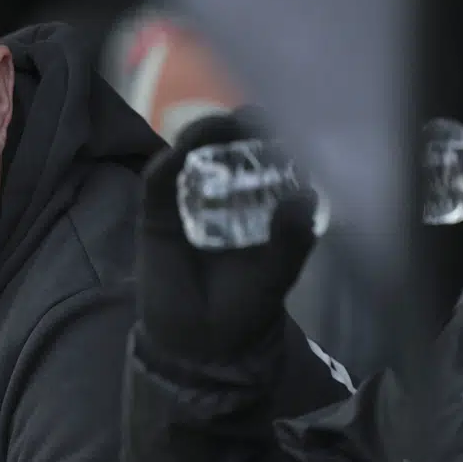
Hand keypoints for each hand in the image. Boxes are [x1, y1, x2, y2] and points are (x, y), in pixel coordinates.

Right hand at [137, 110, 318, 364]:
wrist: (203, 346)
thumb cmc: (245, 306)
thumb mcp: (279, 272)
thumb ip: (292, 237)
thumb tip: (306, 195)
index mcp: (256, 205)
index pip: (262, 161)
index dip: (271, 137)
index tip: (287, 120)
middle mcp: (221, 197)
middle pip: (224, 149)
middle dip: (236, 128)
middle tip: (252, 115)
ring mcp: (185, 203)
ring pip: (189, 157)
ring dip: (202, 135)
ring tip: (220, 125)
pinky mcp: (155, 217)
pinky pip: (159, 184)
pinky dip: (169, 164)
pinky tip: (182, 151)